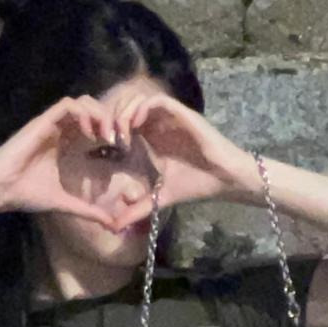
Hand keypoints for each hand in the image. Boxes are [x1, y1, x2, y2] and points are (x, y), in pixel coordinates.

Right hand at [0, 95, 118, 228]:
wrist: (1, 190)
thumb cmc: (26, 194)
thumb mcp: (64, 202)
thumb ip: (87, 210)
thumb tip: (111, 224)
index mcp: (66, 144)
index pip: (94, 125)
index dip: (111, 131)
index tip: (121, 149)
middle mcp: (60, 131)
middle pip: (93, 109)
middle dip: (110, 120)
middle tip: (118, 140)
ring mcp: (52, 124)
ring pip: (83, 102)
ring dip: (99, 115)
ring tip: (105, 136)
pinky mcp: (42, 121)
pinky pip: (68, 104)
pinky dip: (83, 114)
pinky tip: (88, 134)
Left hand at [109, 91, 250, 230]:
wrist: (224, 179)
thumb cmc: (196, 184)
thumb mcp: (159, 198)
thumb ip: (137, 209)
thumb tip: (114, 228)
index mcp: (151, 137)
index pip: (123, 120)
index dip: (109, 128)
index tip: (103, 146)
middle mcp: (158, 123)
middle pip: (125, 104)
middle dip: (111, 117)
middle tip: (106, 138)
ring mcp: (169, 117)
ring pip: (138, 99)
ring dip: (124, 112)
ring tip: (120, 133)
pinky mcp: (182, 114)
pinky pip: (157, 101)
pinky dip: (142, 108)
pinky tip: (135, 126)